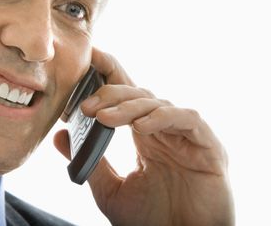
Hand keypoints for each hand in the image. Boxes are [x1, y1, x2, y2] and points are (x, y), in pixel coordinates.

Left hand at [54, 48, 234, 225]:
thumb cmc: (154, 220)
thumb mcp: (111, 191)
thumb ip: (90, 162)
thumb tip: (61, 136)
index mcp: (147, 136)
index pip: (128, 97)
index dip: (110, 74)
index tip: (87, 61)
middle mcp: (167, 131)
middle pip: (141, 95)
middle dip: (112, 94)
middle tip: (85, 105)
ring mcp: (189, 137)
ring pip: (160, 104)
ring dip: (130, 107)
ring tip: (104, 117)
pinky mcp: (209, 147)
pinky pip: (188, 120)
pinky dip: (164, 118)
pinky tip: (141, 127)